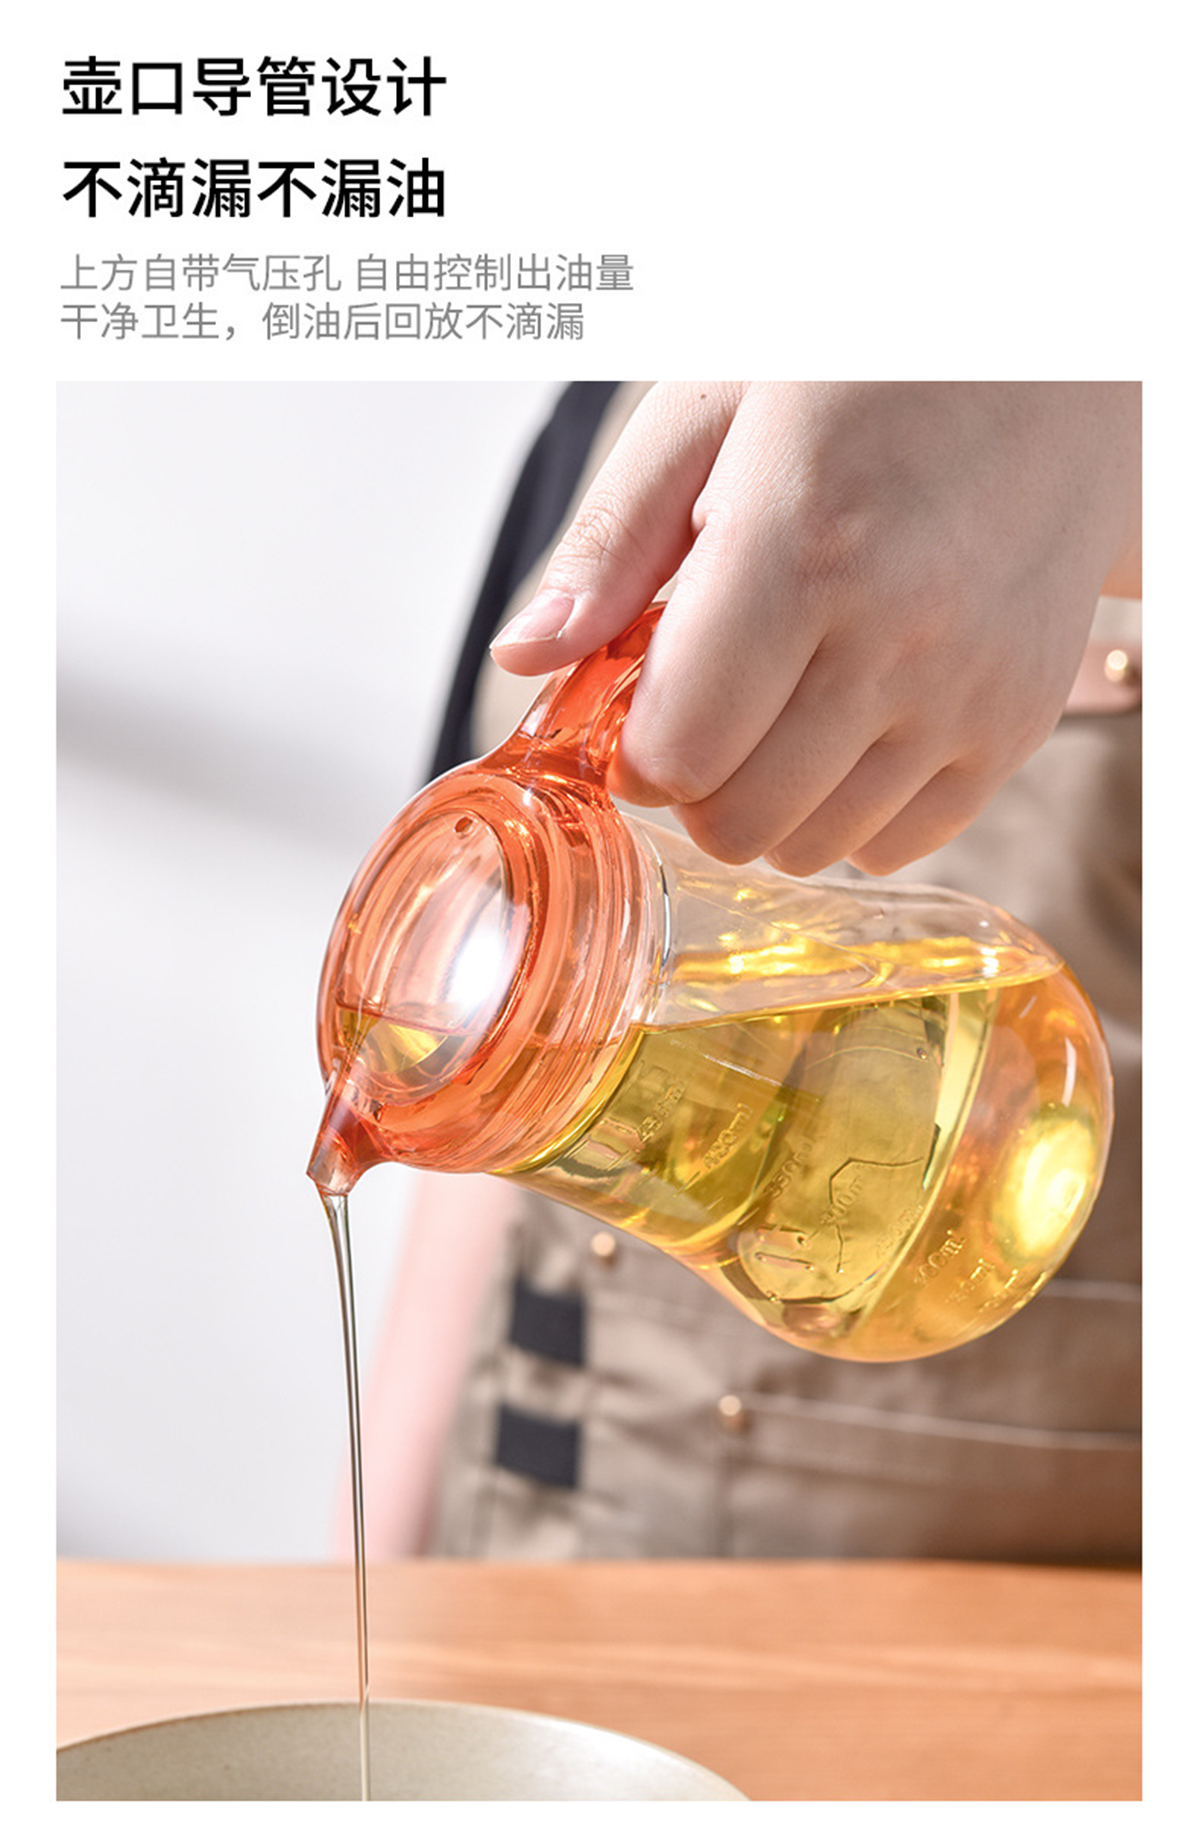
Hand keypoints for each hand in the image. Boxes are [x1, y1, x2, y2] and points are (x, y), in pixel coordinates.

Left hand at [490, 381, 1141, 873]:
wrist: (1062, 357)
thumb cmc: (870, 368)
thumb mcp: (713, 409)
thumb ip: (610, 544)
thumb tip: (522, 659)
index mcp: (799, 546)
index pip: (677, 752)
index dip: (633, 748)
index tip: (638, 701)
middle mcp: (896, 637)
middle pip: (738, 820)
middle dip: (691, 783)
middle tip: (702, 706)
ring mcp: (967, 693)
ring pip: (813, 847)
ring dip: (767, 802)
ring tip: (778, 704)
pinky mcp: (1018, 725)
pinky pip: (899, 844)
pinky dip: (850, 812)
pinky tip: (845, 726)